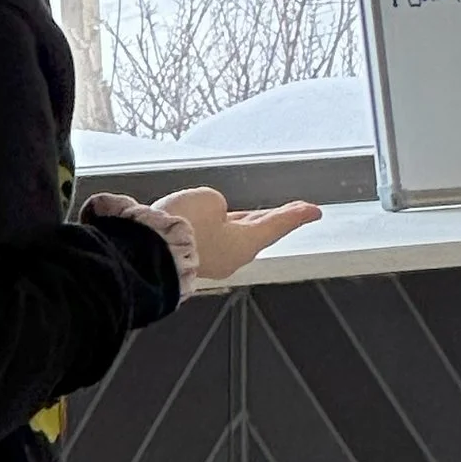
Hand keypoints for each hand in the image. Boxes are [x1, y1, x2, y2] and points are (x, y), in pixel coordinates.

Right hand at [150, 188, 324, 285]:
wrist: (146, 248)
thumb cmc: (179, 227)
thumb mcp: (208, 201)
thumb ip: (218, 205)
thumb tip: (213, 213)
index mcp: (245, 244)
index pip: (277, 224)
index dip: (296, 215)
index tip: (314, 211)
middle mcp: (232, 256)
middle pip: (258, 231)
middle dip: (272, 218)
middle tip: (291, 210)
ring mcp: (212, 260)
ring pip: (234, 235)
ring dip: (242, 222)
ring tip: (254, 213)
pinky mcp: (193, 258)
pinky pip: (212, 239)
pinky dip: (217, 228)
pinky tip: (213, 220)